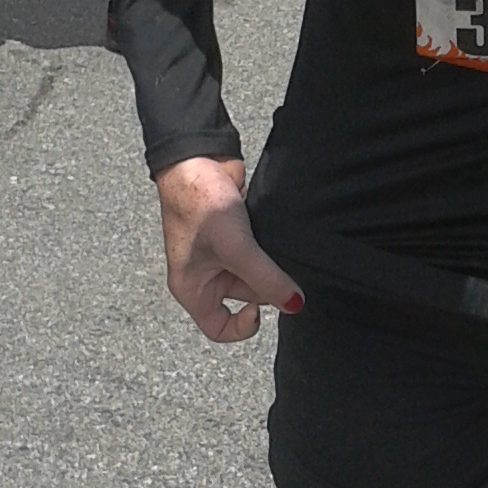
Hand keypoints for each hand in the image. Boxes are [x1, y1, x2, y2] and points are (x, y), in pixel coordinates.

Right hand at [154, 154, 301, 342]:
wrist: (197, 159)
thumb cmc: (198, 204)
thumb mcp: (236, 249)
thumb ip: (266, 280)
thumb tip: (295, 304)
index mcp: (192, 288)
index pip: (219, 328)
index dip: (242, 327)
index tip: (260, 307)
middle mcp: (206, 276)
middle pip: (245, 299)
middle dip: (263, 286)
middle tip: (274, 267)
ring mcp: (222, 256)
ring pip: (256, 275)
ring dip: (270, 266)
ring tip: (273, 248)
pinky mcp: (238, 236)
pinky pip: (261, 254)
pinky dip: (271, 250)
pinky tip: (276, 237)